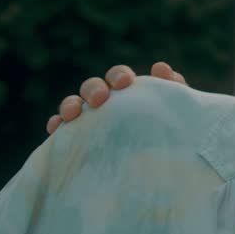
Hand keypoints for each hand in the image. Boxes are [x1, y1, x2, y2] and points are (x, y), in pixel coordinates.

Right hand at [46, 62, 185, 133]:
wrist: (167, 165)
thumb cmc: (173, 134)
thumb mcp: (177, 113)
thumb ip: (173, 90)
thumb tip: (160, 68)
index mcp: (129, 93)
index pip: (119, 77)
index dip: (119, 76)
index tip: (126, 82)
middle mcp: (106, 103)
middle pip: (92, 88)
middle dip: (94, 89)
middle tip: (100, 98)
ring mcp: (89, 121)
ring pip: (73, 106)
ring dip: (71, 105)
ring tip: (73, 114)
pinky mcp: (77, 140)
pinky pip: (61, 130)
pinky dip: (56, 125)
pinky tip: (57, 129)